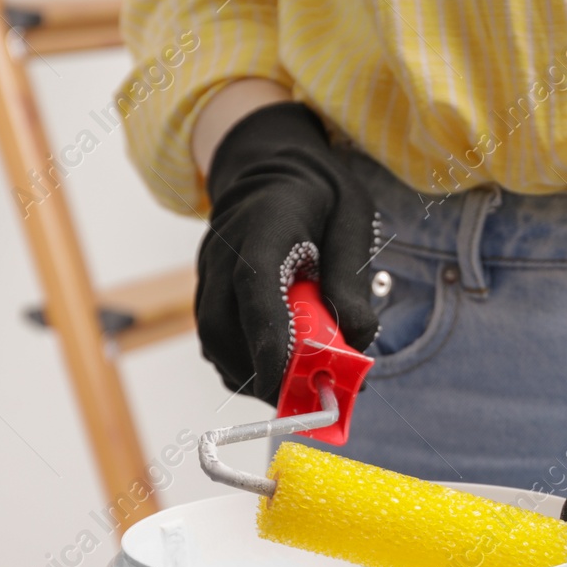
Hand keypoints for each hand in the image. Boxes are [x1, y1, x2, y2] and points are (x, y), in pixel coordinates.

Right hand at [195, 102, 379, 402]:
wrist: (269, 167)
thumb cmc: (318, 194)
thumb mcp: (351, 218)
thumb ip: (351, 277)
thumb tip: (358, 339)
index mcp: (263, 226)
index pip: (255, 288)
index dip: (268, 340)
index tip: (288, 383)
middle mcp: (224, 251)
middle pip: (221, 325)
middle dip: (260, 372)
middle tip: (304, 399)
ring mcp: (209, 272)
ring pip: (213, 339)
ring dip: (250, 374)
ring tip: (294, 390)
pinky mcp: (208, 290)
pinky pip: (215, 339)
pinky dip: (242, 363)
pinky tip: (275, 371)